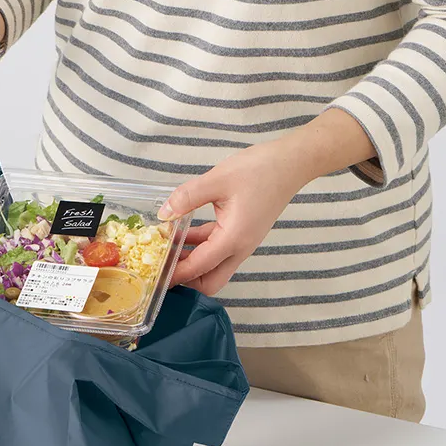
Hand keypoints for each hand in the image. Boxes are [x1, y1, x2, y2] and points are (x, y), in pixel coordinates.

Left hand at [161, 108, 376, 294]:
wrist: (291, 163)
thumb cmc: (260, 170)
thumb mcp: (217, 179)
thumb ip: (187, 198)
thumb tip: (164, 214)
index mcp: (233, 239)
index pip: (198, 268)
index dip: (174, 274)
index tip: (154, 274)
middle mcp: (239, 248)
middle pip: (210, 281)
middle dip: (186, 279)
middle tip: (162, 264)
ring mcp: (242, 243)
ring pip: (213, 267)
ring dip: (191, 262)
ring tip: (165, 248)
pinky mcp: (241, 234)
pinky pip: (217, 250)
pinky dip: (199, 246)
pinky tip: (181, 233)